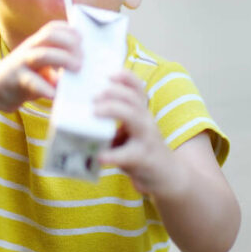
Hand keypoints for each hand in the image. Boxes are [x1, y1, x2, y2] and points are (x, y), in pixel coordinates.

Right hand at [0, 21, 81, 111]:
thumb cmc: (22, 79)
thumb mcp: (41, 69)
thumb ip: (58, 67)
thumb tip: (83, 70)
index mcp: (36, 44)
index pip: (53, 28)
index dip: (70, 30)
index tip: (84, 39)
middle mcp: (28, 49)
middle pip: (49, 36)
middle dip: (69, 43)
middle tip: (83, 58)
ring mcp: (21, 63)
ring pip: (42, 54)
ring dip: (63, 59)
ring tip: (77, 69)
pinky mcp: (15, 80)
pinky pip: (31, 82)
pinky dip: (45, 88)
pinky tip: (55, 94)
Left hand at [95, 70, 180, 195]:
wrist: (170, 177)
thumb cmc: (143, 152)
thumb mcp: (131, 132)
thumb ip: (114, 123)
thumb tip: (81, 114)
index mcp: (142, 113)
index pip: (137, 88)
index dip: (125, 77)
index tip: (109, 74)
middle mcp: (146, 121)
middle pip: (133, 98)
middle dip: (113, 92)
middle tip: (93, 95)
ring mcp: (146, 139)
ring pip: (133, 117)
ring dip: (112, 110)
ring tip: (94, 112)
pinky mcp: (143, 159)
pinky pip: (127, 155)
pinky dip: (112, 154)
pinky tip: (99, 155)